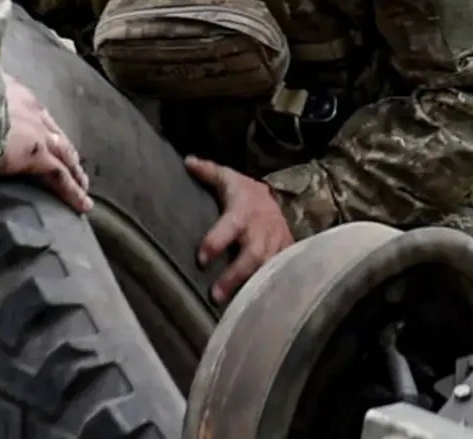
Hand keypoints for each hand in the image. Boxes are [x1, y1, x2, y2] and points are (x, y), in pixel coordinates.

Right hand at [0, 71, 92, 212]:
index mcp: (15, 93)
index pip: (37, 114)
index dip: (45, 128)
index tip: (49, 137)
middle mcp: (32, 111)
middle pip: (56, 134)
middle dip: (66, 151)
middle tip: (74, 165)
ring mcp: (38, 133)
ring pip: (65, 155)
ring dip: (75, 171)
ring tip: (83, 187)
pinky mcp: (38, 155)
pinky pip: (61, 177)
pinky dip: (73, 191)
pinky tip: (82, 205)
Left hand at [186, 155, 293, 304]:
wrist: (280, 200)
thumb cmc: (245, 193)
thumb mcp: (228, 179)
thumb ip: (208, 172)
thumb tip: (187, 161)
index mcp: (243, 212)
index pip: (229, 227)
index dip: (216, 242)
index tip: (201, 258)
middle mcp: (261, 232)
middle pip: (250, 256)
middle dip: (234, 276)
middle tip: (215, 295)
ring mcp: (276, 246)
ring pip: (267, 270)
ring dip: (252, 289)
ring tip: (236, 310)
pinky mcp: (285, 257)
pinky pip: (281, 277)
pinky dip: (272, 292)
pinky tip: (260, 311)